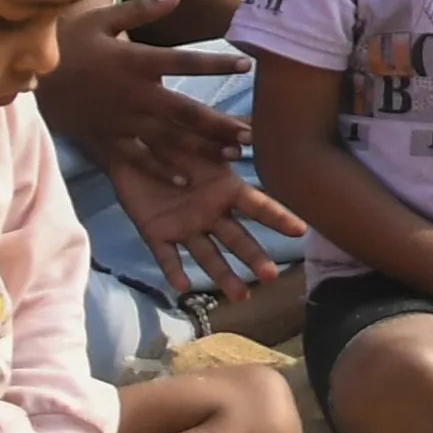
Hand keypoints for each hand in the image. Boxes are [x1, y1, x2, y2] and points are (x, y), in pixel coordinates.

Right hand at [31, 0, 256, 187]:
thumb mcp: (103, 19)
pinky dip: (159, 170)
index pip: (184, 62)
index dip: (216, 63)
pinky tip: (185, 180)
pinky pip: (136, 158)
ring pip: (167, 138)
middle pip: (184, 111)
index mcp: (136, 62)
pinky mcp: (105, 139)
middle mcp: (133, 94)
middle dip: (219, 123)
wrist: (27, 74)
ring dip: (201, 149)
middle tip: (252, 133)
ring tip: (233, 156)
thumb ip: (142, 10)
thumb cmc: (69, 42)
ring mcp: (120, 120)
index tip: (247, 64)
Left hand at [102, 150, 302, 309]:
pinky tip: (183, 288)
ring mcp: (185, 226)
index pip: (258, 207)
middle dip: (255, 257)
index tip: (300, 231)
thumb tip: (250, 136)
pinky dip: (174, 272)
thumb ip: (222, 139)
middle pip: (237, 239)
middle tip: (271, 277)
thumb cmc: (172, 141)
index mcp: (226, 190)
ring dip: (223, 275)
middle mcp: (211, 213)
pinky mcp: (156, 233)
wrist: (132, 149)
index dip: (279, 218)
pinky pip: (167, 256)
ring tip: (240, 296)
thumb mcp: (201, 136)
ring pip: (208, 255)